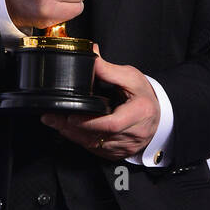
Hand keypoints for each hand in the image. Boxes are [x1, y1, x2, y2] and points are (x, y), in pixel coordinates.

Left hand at [40, 46, 160, 160]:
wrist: (158, 116)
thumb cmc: (144, 96)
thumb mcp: (131, 77)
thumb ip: (109, 69)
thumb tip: (92, 55)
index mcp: (139, 113)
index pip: (112, 124)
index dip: (88, 122)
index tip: (70, 115)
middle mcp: (133, 134)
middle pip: (98, 136)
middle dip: (72, 127)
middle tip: (51, 117)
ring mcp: (125, 147)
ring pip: (94, 145)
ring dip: (72, 134)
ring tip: (53, 121)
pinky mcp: (118, 153)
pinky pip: (96, 150)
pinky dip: (80, 140)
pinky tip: (67, 130)